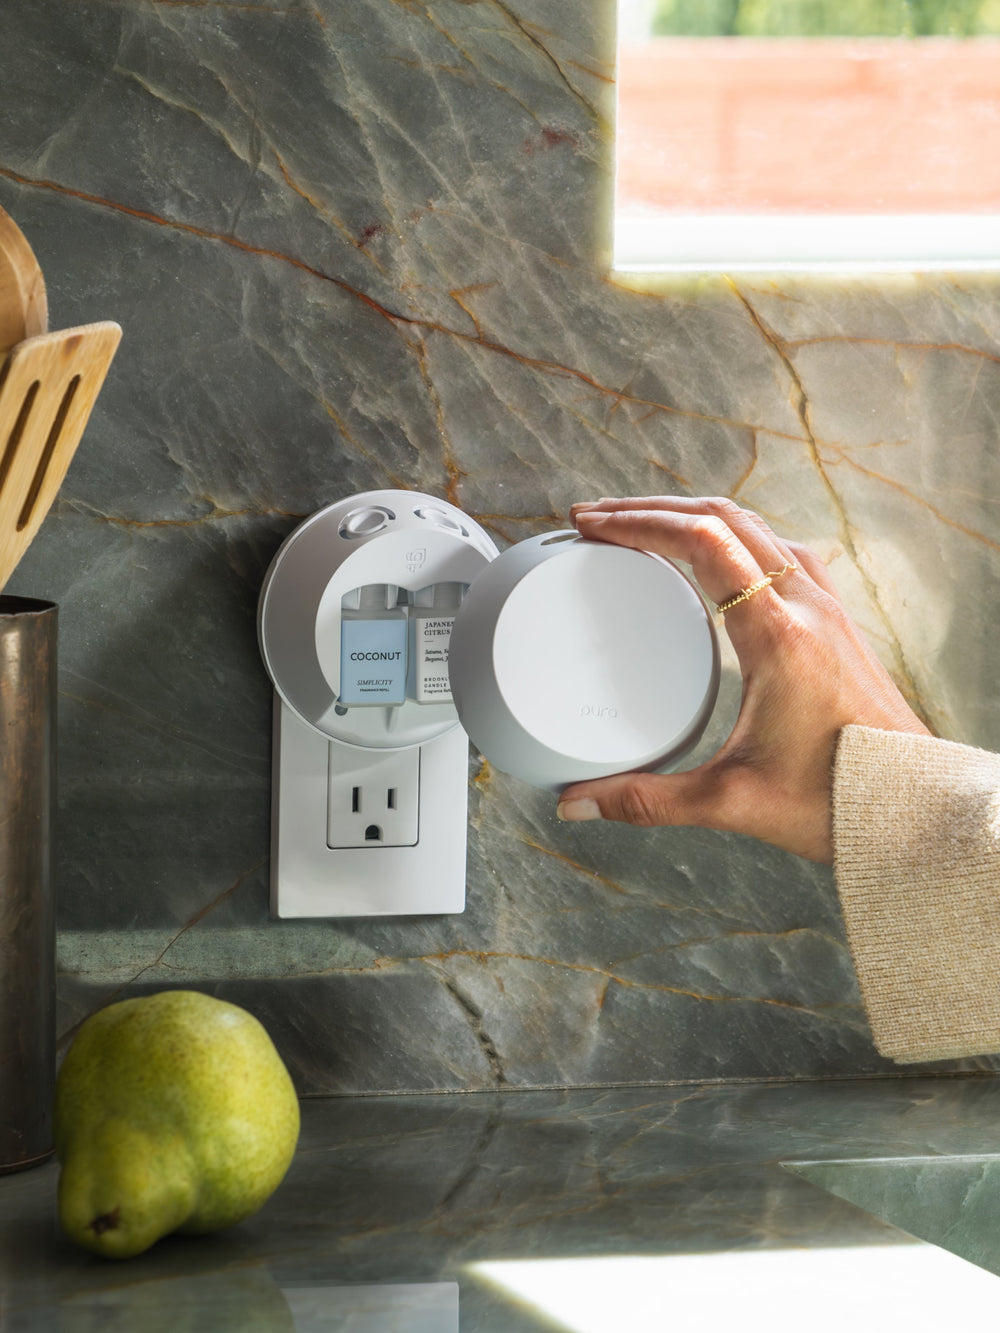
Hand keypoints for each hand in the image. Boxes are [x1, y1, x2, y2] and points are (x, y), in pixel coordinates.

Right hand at [555, 497, 929, 862]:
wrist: (915, 809)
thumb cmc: (840, 799)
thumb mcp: (731, 803)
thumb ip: (648, 801)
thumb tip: (579, 804)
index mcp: (779, 635)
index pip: (704, 542)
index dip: (641, 523)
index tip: (594, 525)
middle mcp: (806, 607)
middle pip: (725, 518)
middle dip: (655, 509)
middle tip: (601, 518)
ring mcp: (826, 610)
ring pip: (756, 528)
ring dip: (697, 516)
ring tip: (648, 526)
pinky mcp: (834, 624)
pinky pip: (779, 553)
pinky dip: (734, 538)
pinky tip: (717, 560)